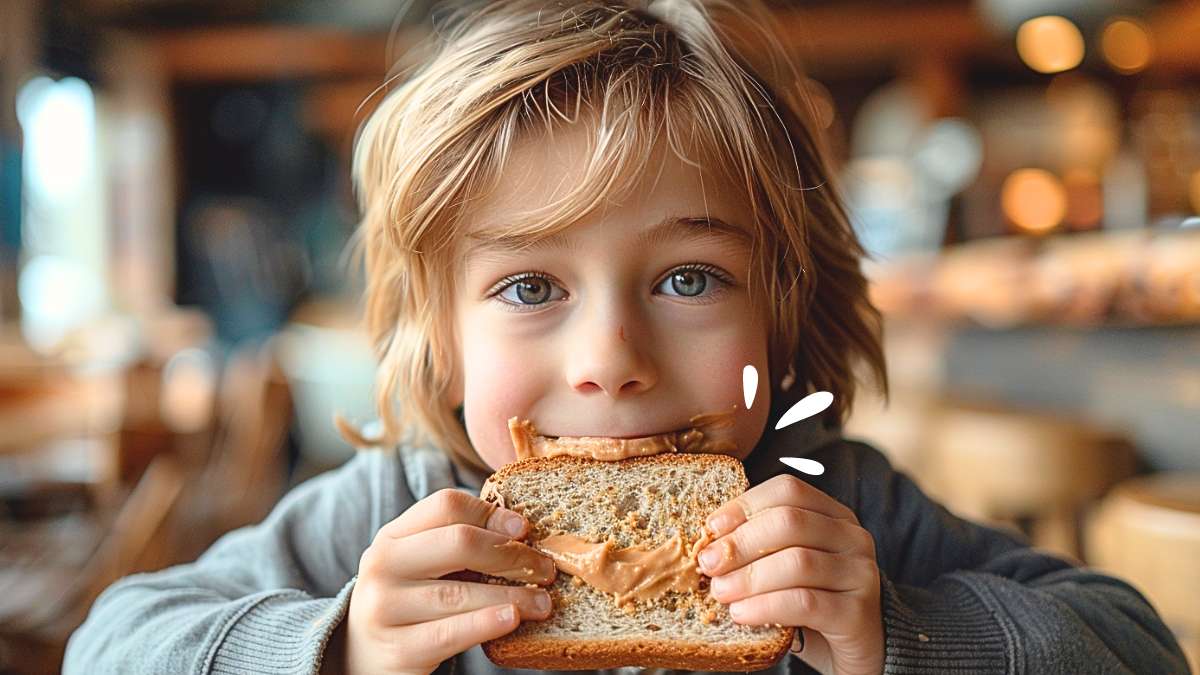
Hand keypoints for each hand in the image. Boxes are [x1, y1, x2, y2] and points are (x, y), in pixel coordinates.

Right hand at [340, 488, 556, 674]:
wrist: (363, 656)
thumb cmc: (410, 603)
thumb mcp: (421, 565)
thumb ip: (458, 544)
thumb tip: (523, 530)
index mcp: (393, 535)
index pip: (446, 506)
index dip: (491, 513)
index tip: (524, 528)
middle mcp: (383, 564)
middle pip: (458, 542)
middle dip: (510, 554)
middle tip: (544, 569)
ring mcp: (384, 607)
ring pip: (460, 593)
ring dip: (513, 596)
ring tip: (543, 602)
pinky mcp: (397, 648)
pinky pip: (450, 633)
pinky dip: (486, 623)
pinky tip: (512, 619)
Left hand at [699, 474, 882, 674]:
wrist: (860, 649)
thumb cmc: (813, 603)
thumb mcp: (786, 567)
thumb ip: (760, 549)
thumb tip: (708, 543)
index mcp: (833, 515)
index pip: (788, 491)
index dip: (745, 504)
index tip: (711, 527)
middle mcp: (852, 537)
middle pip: (790, 522)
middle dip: (741, 542)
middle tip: (708, 564)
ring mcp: (860, 573)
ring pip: (797, 562)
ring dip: (749, 577)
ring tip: (720, 593)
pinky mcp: (859, 613)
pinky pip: (805, 603)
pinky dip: (766, 606)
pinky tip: (741, 614)